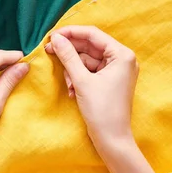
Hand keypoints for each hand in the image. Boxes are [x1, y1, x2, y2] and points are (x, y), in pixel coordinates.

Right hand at [45, 26, 138, 149]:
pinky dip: (78, 77)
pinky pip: (89, 70)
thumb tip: (55, 39)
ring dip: (73, 69)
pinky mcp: (109, 80)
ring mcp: (116, 70)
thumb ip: (68, 56)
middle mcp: (122, 59)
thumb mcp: (81, 80)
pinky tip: (73, 90)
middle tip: (49, 51)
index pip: (93, 34)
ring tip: (69, 85)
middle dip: (70, 53)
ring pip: (86, 59)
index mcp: (122, 55)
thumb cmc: (102, 110)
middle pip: (89, 46)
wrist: (112, 140)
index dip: (70, 32)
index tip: (52, 35)